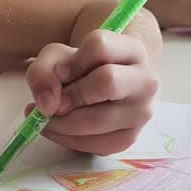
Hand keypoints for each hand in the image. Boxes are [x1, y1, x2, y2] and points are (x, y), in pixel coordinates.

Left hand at [25, 29, 158, 155]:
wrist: (103, 88)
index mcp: (132, 50)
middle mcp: (146, 81)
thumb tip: (48, 105)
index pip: (100, 46)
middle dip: (71, 94)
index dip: (72, 62)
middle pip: (107, 82)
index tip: (60, 73)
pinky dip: (68, 140)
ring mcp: (141, 113)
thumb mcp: (57, 58)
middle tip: (52, 103)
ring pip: (99, 119)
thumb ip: (44, 71)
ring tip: (48, 117)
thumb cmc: (81, 69)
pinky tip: (59, 129)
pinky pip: (95, 144)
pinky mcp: (129, 138)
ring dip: (63, 122)